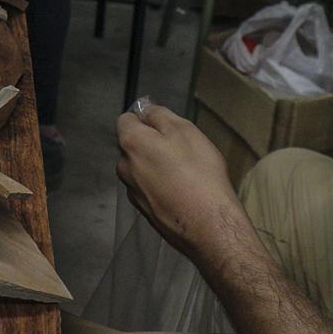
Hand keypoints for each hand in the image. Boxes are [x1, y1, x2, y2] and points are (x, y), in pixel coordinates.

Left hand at [116, 104, 251, 260]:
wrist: (208, 225)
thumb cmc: (199, 171)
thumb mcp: (184, 131)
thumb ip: (159, 115)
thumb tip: (144, 108)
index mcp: (131, 144)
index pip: (125, 120)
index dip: (144, 118)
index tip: (166, 125)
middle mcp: (124, 168)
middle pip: (132, 147)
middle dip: (150, 144)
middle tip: (181, 150)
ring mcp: (133, 193)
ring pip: (140, 170)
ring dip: (155, 167)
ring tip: (185, 174)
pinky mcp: (145, 213)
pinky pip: (149, 190)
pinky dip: (160, 187)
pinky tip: (182, 193)